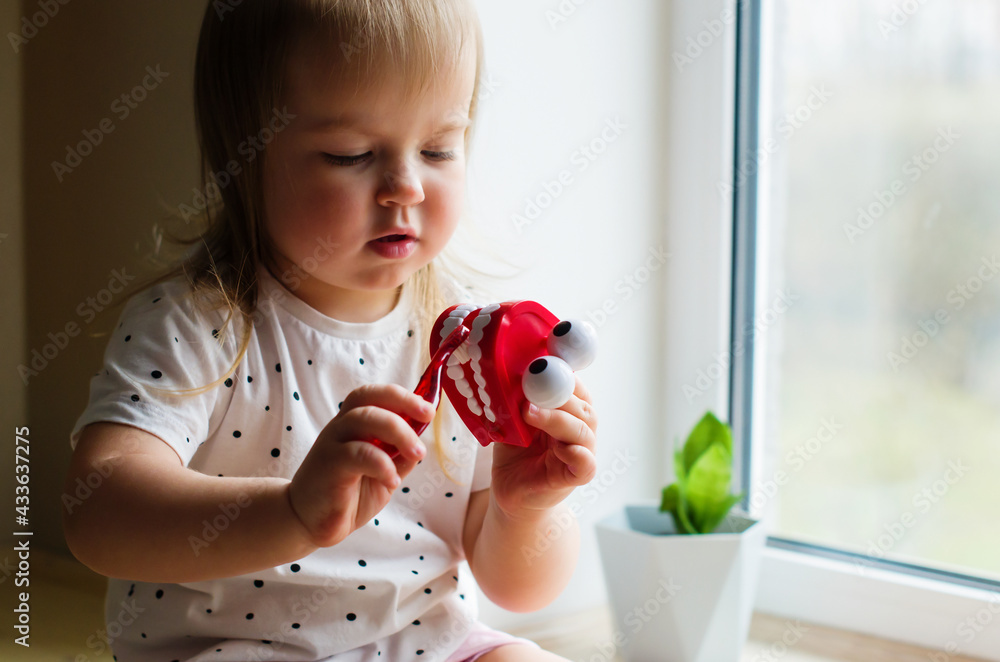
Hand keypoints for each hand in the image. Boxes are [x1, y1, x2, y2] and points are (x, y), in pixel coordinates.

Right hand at [287, 384, 433, 546]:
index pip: (373, 395)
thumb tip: (423, 440)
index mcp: (353, 425)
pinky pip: (358, 454)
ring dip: (398, 432)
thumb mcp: (384, 473)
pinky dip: (382, 464)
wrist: (309, 522)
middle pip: (368, 399)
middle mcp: (340, 428)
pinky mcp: (328, 466)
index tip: (428, 408)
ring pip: (363, 419)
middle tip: (427, 418)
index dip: (401, 396)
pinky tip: (392, 481)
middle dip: (403, 404)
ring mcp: (331, 445)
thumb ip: (400, 456)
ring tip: (417, 453)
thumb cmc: (348, 494)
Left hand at [489, 376, 598, 517]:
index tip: (541, 365)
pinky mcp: (575, 477)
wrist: (510, 492)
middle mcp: (579, 429)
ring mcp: (580, 453)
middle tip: (530, 393)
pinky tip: (560, 449)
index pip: (574, 387)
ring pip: (583, 431)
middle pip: (582, 407)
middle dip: (557, 396)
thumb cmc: (515, 452)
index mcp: (567, 410)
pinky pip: (586, 464)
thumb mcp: (511, 421)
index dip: (562, 375)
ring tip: (530, 414)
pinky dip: (577, 454)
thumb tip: (511, 374)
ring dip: (558, 419)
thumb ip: (516, 400)